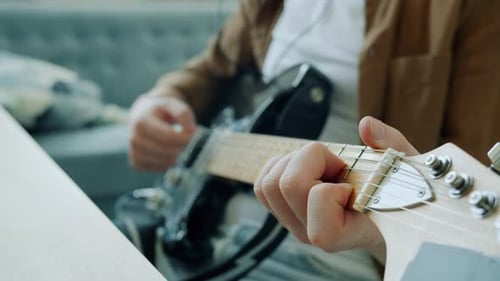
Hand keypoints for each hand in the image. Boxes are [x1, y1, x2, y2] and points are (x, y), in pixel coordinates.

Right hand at [128, 86, 195, 170]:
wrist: (143, 115)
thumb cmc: (160, 110)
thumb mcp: (172, 104)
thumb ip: (183, 114)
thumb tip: (191, 131)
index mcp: (141, 122)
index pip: (168, 137)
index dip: (185, 139)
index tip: (195, 136)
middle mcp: (134, 139)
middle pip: (167, 152)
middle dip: (183, 148)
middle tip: (192, 143)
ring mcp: (134, 152)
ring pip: (165, 162)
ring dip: (178, 156)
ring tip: (181, 145)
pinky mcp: (137, 163)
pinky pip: (159, 169)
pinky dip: (169, 163)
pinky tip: (171, 152)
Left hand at [253, 116, 418, 262]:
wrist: (386, 211)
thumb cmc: (397, 191)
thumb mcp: (404, 165)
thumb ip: (391, 144)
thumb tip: (366, 126)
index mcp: (350, 233)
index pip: (321, 223)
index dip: (329, 191)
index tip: (349, 183)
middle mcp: (315, 234)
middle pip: (287, 187)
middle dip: (310, 160)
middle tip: (335, 164)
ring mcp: (296, 224)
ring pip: (268, 184)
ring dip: (293, 161)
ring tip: (321, 165)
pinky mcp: (282, 213)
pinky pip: (263, 184)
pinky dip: (280, 164)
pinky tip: (305, 166)